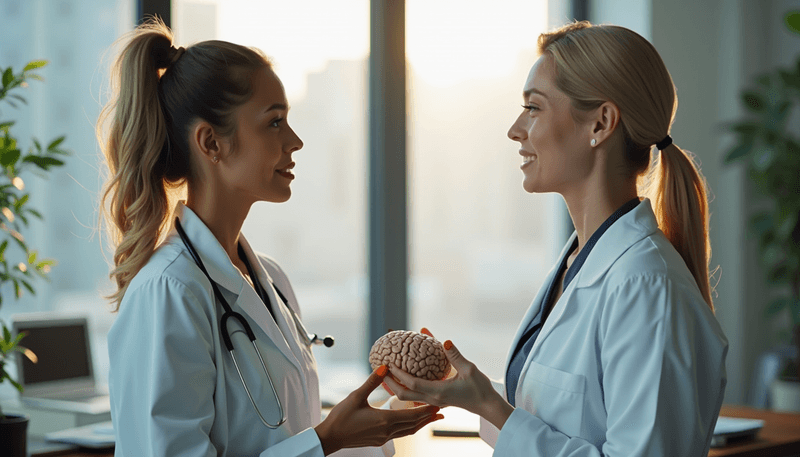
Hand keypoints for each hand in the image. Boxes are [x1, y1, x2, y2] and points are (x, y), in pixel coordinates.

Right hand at [314, 365, 443, 454]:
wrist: (330, 437)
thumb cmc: (341, 416)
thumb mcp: (356, 396)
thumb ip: (372, 381)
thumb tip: (385, 366)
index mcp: (384, 420)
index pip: (412, 416)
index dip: (426, 410)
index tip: (438, 404)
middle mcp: (387, 431)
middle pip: (414, 425)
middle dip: (428, 418)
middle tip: (442, 411)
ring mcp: (384, 437)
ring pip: (408, 431)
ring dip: (420, 424)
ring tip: (432, 417)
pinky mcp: (379, 440)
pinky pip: (400, 434)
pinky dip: (409, 427)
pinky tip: (410, 421)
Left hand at [383, 337, 513, 429]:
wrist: (487, 406)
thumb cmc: (480, 388)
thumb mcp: (469, 369)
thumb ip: (455, 356)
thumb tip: (445, 341)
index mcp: (438, 391)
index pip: (412, 383)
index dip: (399, 373)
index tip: (389, 362)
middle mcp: (433, 399)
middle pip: (404, 394)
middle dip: (390, 383)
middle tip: (381, 369)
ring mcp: (434, 402)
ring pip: (408, 397)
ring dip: (396, 387)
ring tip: (387, 375)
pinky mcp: (437, 401)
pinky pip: (416, 396)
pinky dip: (407, 388)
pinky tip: (405, 380)